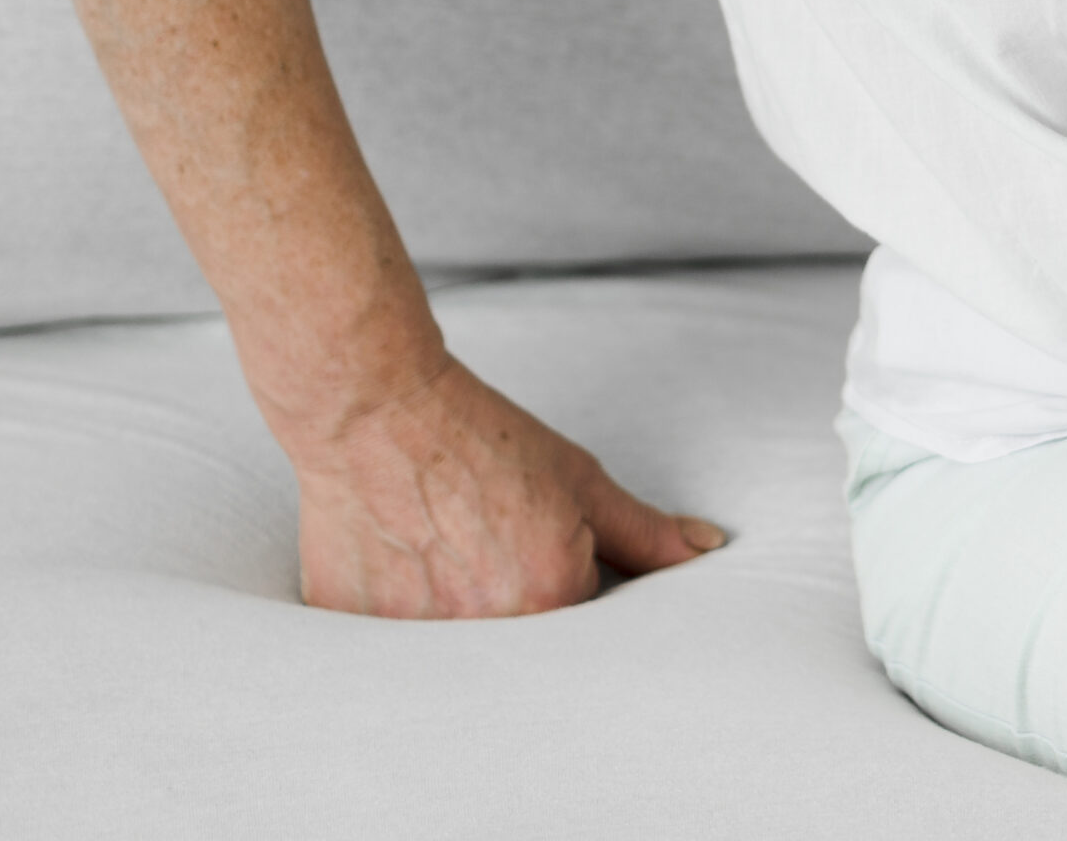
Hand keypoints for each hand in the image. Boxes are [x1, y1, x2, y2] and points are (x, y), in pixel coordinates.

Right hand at [285, 355, 725, 617]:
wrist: (373, 410)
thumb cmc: (482, 439)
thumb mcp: (579, 481)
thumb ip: (646, 532)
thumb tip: (707, 550)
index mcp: (550, 596)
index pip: (583, 627)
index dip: (565, 586)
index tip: (532, 551)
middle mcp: (486, 630)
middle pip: (522, 649)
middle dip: (512, 608)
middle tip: (481, 547)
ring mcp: (415, 639)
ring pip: (459, 655)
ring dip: (456, 615)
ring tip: (440, 548)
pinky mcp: (359, 634)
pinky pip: (395, 651)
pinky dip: (402, 614)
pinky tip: (399, 559)